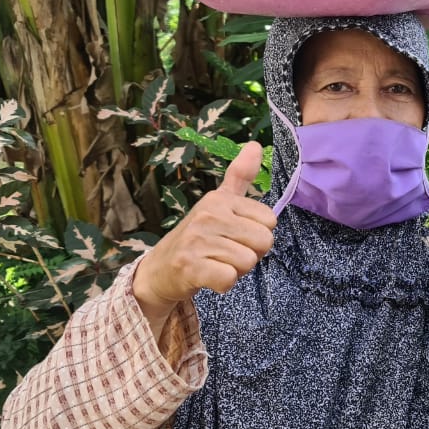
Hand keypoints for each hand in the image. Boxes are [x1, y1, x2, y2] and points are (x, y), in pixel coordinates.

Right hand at [133, 142, 275, 331]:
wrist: (159, 270)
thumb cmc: (198, 237)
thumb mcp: (218, 203)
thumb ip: (239, 176)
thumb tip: (256, 144)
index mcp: (219, 199)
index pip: (269, 220)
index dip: (257, 235)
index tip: (235, 236)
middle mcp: (208, 214)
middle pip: (264, 242)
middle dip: (250, 254)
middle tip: (225, 253)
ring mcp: (197, 240)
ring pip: (248, 262)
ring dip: (236, 270)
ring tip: (215, 264)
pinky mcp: (190, 267)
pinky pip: (230, 279)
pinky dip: (223, 284)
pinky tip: (209, 278)